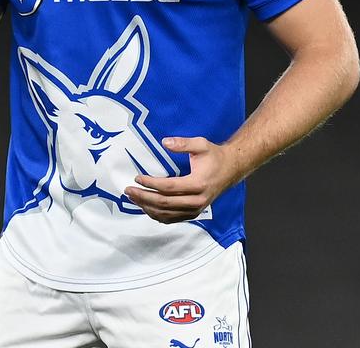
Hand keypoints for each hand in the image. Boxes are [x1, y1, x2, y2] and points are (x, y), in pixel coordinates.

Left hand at [126, 137, 241, 223]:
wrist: (231, 169)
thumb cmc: (215, 156)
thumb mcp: (201, 144)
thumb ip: (183, 143)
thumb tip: (165, 142)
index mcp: (198, 184)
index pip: (168, 187)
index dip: (150, 183)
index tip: (137, 177)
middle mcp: (197, 201)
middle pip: (164, 203)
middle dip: (143, 197)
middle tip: (128, 190)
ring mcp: (195, 209)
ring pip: (166, 214)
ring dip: (147, 207)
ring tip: (134, 198)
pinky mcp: (193, 213)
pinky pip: (171, 218)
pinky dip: (156, 214)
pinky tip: (146, 207)